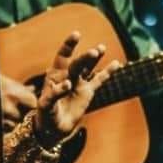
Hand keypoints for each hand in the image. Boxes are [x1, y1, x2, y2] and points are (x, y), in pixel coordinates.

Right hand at [0, 70, 36, 136]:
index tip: (30, 102)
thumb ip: (17, 87)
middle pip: (25, 117)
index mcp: (13, 94)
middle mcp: (8, 110)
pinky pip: (1, 132)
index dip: (33, 104)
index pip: (35, 104)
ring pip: (14, 127)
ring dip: (11, 121)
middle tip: (13, 106)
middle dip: (22, 113)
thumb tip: (32, 90)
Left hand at [34, 32, 120, 147]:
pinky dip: (108, 72)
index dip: (69, 45)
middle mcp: (68, 75)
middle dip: (86, 57)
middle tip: (94, 52)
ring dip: (95, 58)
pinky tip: (117, 64)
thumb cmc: (45, 114)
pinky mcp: (88, 91)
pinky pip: (99, 79)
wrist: (53, 128)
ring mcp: (79, 82)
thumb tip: (68, 83)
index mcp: (55, 75)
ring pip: (89, 67)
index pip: (62, 56)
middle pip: (78, 63)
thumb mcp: (46, 105)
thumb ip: (55, 93)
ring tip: (101, 48)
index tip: (76, 35)